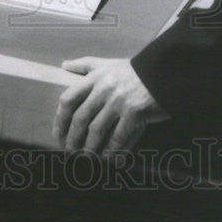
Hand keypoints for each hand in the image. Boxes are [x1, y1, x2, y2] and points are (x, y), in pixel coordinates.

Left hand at [53, 57, 167, 153]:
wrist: (163, 72)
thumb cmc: (134, 70)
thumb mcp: (108, 63)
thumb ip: (85, 65)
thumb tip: (64, 65)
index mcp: (95, 77)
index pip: (68, 100)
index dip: (60, 120)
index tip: (57, 134)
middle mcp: (104, 88)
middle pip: (79, 118)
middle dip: (72, 138)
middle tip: (70, 150)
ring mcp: (119, 101)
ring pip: (96, 131)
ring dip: (89, 148)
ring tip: (86, 156)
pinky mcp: (134, 112)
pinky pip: (118, 137)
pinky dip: (111, 150)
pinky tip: (107, 158)